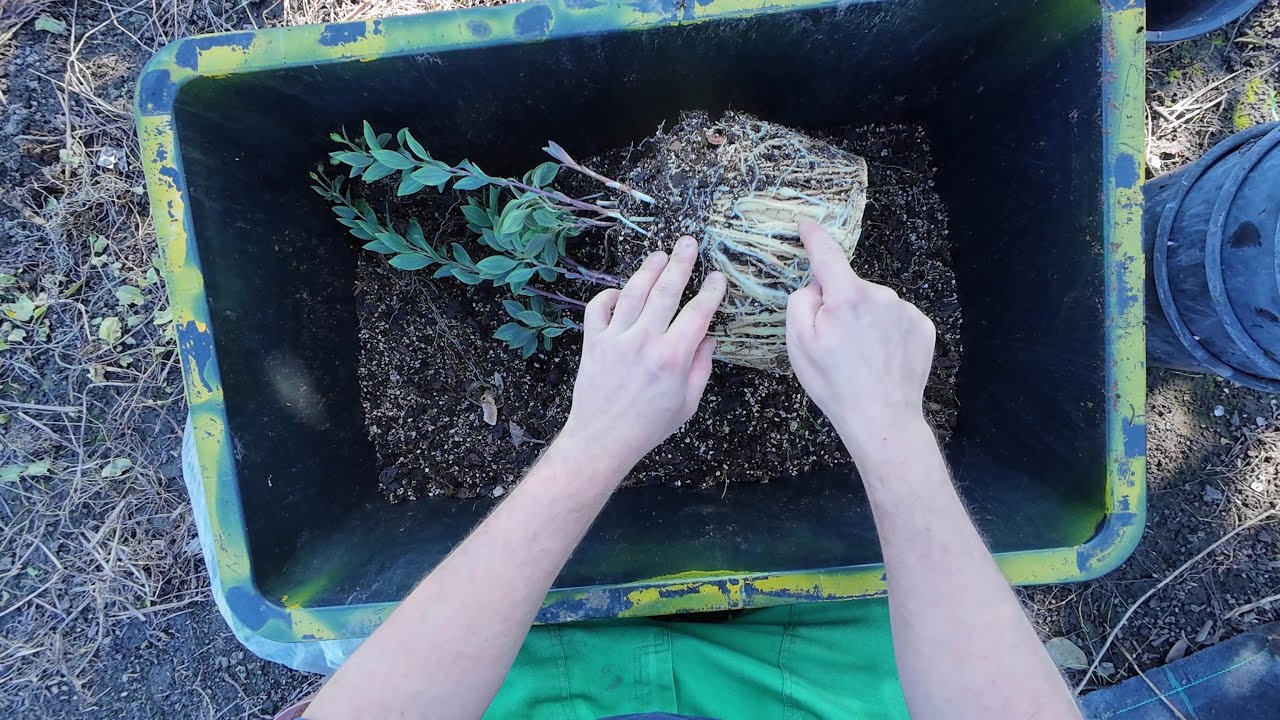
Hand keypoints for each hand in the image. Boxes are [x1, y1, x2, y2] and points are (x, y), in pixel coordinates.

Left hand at [559, 235, 726, 475]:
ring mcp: (616, 339)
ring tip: (660, 255)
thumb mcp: (688, 403)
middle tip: (688, 242)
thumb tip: (707, 338)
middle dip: (681, 263)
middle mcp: (644, 341)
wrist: (602, 440)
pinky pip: (599, 308)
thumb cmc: (649, 426)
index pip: (697, 313)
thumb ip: (701, 367)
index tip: (717, 277)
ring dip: (648, 270)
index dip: (710, 291)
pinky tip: (621, 290)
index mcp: (673, 357)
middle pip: (666, 291)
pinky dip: (609, 295)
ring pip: (633, 292)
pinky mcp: (593, 342)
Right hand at [786, 220, 936, 456]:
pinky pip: (895, 319)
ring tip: (860, 357)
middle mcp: (881, 295)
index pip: (827, 254)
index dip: (814, 236)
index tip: (807, 223)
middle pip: (850, 288)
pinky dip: (886, 333)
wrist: (882, 418)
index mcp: (847, 296)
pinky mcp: (923, 327)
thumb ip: (801, 302)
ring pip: (874, 305)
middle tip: (835, 344)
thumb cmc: (834, 384)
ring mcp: (906, 311)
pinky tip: (880, 358)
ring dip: (864, 320)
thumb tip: (816, 287)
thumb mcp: (798, 344)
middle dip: (839, 305)